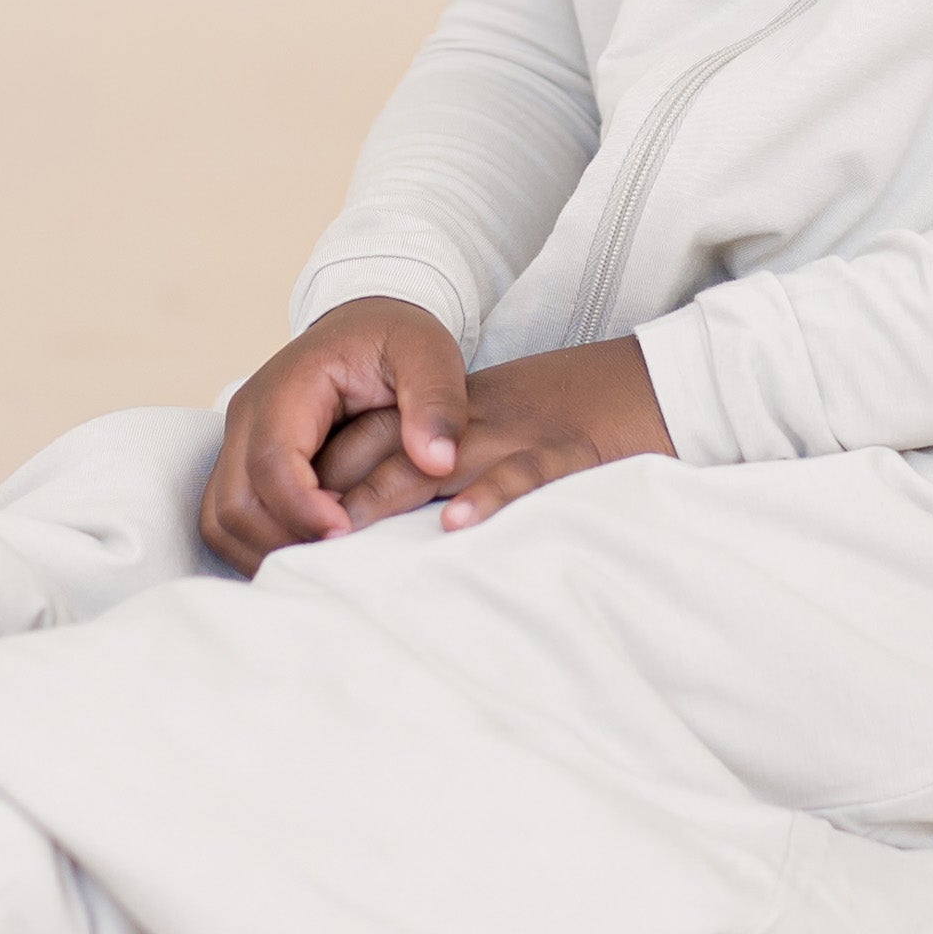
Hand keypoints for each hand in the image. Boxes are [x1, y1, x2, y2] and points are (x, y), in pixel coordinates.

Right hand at [200, 298, 468, 575]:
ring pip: (221, 519)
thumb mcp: (429, 353)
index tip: (347, 533)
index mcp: (290, 386)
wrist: (366, 325)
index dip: (302, 508)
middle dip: (283, 540)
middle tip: (341, 558)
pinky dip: (261, 545)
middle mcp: (249, 414)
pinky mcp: (243, 462)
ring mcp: (239, 440)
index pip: (271, 460)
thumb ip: (436, 401)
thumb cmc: (395, 340)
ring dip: (266, 550)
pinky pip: (230, 518)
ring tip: (327, 562)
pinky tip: (311, 551)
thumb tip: (436, 461)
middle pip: (235, 502)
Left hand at [318, 335, 674, 536]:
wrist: (652, 385)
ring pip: (435, 461)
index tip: (280, 529)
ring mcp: (517, 434)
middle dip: (332, 497)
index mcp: (449, 418)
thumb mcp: (495, 438)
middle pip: (381, 450)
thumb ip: (438, 473)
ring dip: (386, 497)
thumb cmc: (574, 424)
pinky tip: (457, 526)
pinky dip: (488, 497)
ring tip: (342, 537)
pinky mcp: (568, 452)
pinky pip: (522, 474)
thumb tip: (378, 532)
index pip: (363, 440)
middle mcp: (471, 423)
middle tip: (290, 548)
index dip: (320, 482)